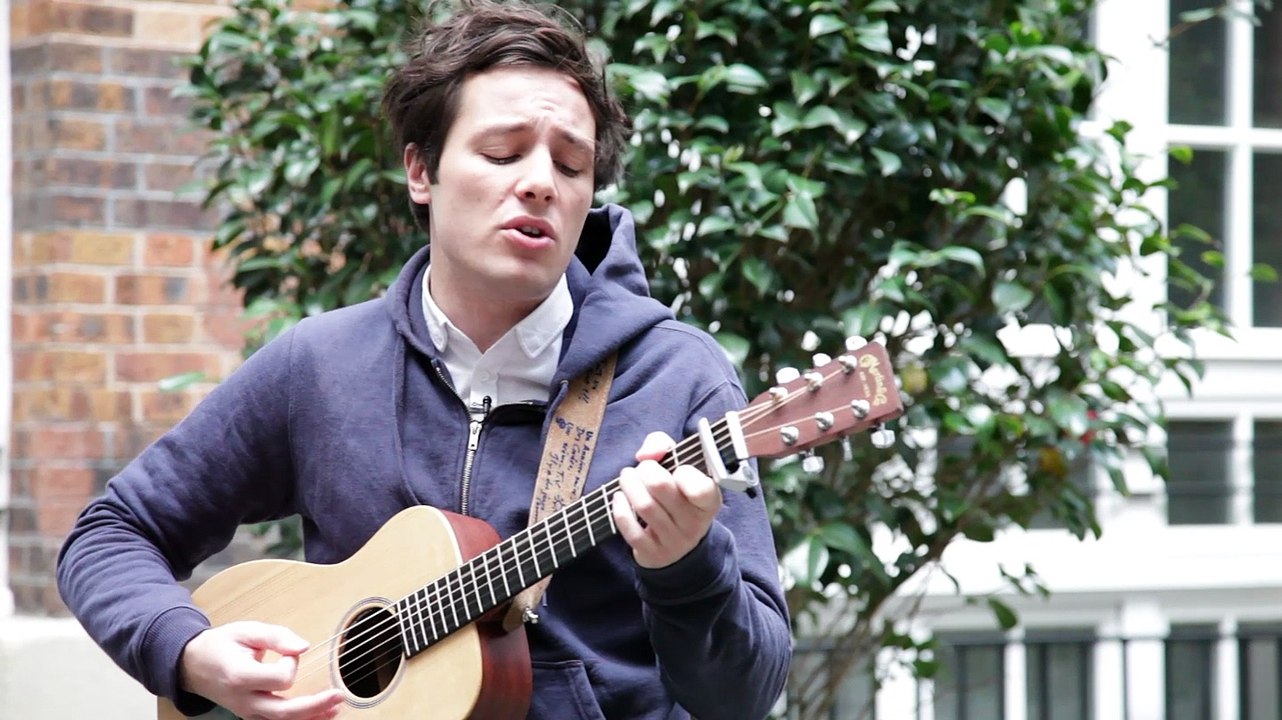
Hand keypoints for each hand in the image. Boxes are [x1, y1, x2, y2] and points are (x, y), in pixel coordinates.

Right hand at [179, 620, 343, 719]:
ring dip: (311, 717)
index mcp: (241, 676)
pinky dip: (300, 719)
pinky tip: (320, 714)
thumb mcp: (246, 631)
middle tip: (339, 695)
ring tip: (336, 708)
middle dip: (314, 706)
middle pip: (284, 712)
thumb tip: (304, 647)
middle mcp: (244, 700)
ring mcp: (247, 712)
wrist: (192, 666)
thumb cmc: (221, 645)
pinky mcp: (251, 716)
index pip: (281, 679)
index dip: (292, 663)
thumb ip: (276, 636)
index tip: (287, 651)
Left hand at [612, 431, 722, 568]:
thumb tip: (646, 455)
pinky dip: (620, 508)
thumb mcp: (679, 466)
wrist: (679, 543)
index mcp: (709, 501)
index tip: (677, 469)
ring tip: (627, 477)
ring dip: (628, 484)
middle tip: (640, 469)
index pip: (699, 487)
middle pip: (660, 486)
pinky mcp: (654, 553)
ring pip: (644, 505)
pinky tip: (619, 497)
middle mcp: (694, 523)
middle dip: (644, 470)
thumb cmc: (678, 493)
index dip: (683, 472)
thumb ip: (662, 444)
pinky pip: (631, 529)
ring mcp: (674, 541)